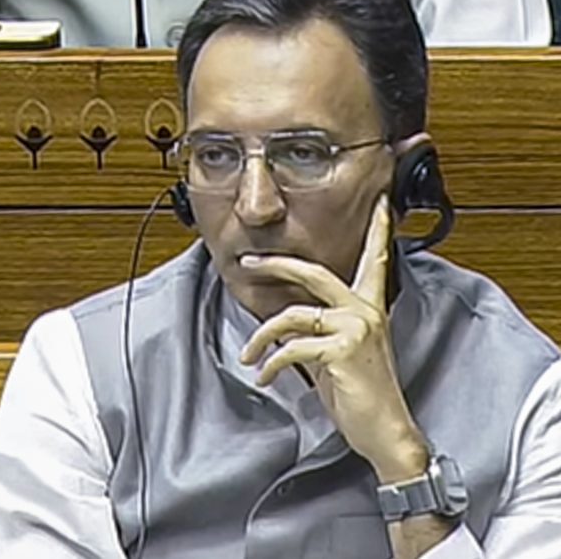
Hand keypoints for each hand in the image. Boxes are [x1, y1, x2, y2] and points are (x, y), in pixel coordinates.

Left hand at [239, 196, 429, 480]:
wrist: (385, 430)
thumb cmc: (361, 394)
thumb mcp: (337, 354)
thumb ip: (318, 331)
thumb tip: (284, 324)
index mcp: (369, 309)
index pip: (375, 262)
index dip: (378, 231)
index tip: (380, 203)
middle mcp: (365, 312)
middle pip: (314, 272)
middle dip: (275, 264)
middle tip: (248, 261)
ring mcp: (355, 328)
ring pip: (290, 315)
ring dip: (261, 339)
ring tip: (251, 356)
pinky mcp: (342, 349)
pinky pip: (290, 347)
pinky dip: (270, 363)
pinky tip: (265, 376)